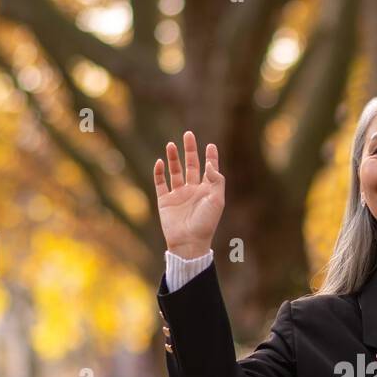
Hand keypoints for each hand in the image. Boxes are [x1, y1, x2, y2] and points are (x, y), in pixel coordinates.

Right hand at [153, 130, 223, 257]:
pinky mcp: (165, 201)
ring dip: (173, 158)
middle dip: (190, 150)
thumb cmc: (206, 223)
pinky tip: (160, 162)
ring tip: (171, 144)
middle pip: (191, 165)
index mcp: (207, 191)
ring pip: (175, 171)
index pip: (210, 170)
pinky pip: (160, 183)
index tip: (211, 145)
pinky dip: (159, 172)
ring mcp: (178, 195)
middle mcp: (193, 190)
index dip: (211, 157)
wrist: (189, 242)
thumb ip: (216, 180)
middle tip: (188, 134)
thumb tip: (210, 164)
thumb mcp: (216, 200)